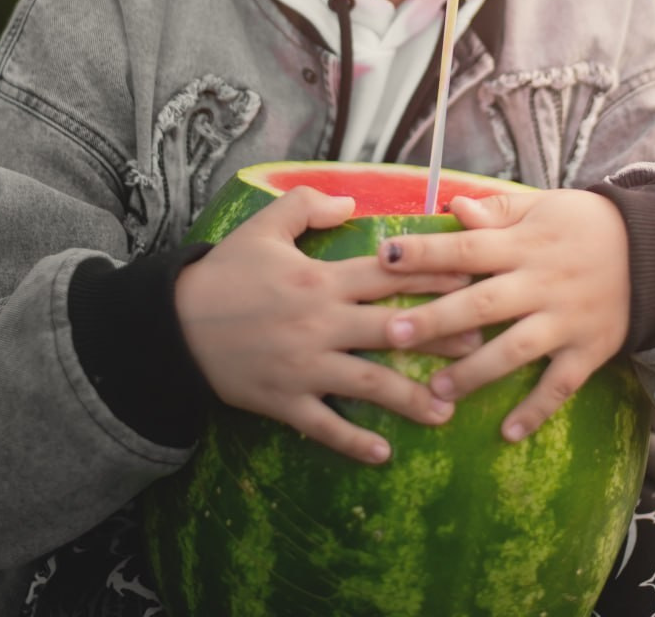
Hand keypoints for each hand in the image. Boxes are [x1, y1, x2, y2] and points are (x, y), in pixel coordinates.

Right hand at [174, 185, 469, 463]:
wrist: (173, 324)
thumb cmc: (225, 271)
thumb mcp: (263, 225)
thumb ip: (308, 205)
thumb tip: (352, 200)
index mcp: (320, 279)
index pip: (388, 276)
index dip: (432, 276)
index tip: (470, 279)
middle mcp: (321, 323)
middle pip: (392, 331)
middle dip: (439, 339)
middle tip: (480, 348)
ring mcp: (304, 366)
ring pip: (368, 384)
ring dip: (409, 399)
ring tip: (447, 412)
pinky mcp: (284, 400)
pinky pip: (324, 425)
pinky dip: (353, 442)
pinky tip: (383, 454)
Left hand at [378, 189, 629, 440]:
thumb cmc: (585, 224)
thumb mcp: (543, 206)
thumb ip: (497, 211)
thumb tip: (453, 206)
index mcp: (524, 244)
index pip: (467, 248)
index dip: (427, 252)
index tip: (385, 258)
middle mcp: (542, 283)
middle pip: (482, 303)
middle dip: (437, 319)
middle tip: (393, 333)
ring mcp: (566, 320)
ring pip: (516, 350)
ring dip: (475, 372)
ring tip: (436, 391)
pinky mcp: (590, 350)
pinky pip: (561, 385)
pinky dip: (536, 411)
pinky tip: (507, 434)